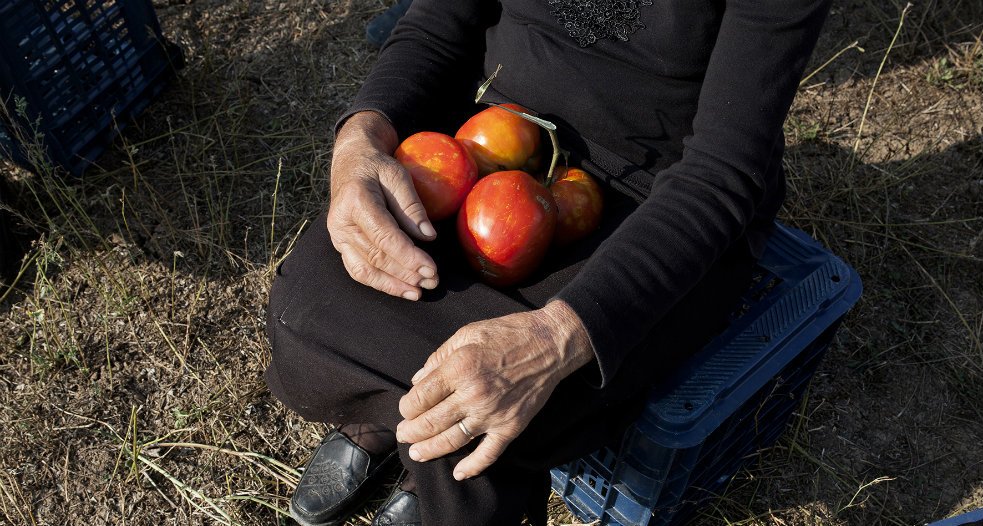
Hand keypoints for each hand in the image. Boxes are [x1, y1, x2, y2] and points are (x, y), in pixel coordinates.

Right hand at [327, 111, 438, 299]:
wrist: (351, 163)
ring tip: (418, 291)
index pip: (385, 237)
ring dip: (394, 284)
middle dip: (406, 272)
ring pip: (365, 269)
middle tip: (433, 281)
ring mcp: (338, 236)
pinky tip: (401, 288)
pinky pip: (358, 270)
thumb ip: (412, 206)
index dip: (408, 256)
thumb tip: (428, 236)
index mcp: (356, 200)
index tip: (431, 268)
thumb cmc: (377, 167)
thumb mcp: (398, 175)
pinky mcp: (340, 245)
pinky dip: (380, 283)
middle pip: (376, 256)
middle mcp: (341, 222)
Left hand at [395, 300, 593, 479]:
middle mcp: (473, 395)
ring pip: (452, 441)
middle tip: (403, 434)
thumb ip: (439, 357)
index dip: (406, 407)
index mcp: (459, 369)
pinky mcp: (511, 426)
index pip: (419, 398)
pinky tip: (459, 473)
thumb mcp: (467, 333)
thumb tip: (418, 380)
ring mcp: (492, 414)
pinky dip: (473, 467)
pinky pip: (489, 454)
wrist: (550, 344)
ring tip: (417, 453)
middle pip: (430, 423)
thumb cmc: (507, 333)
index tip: (406, 408)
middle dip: (410, 432)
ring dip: (430, 450)